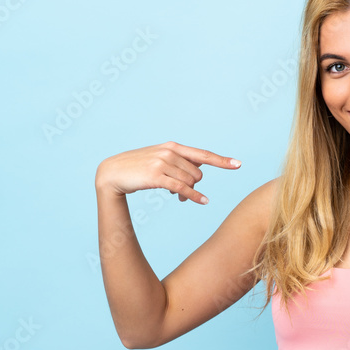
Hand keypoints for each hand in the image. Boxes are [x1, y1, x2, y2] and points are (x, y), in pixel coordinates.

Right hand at [95, 141, 241, 204]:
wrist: (112, 172)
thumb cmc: (138, 169)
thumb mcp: (159, 161)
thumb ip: (179, 165)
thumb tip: (197, 176)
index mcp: (172, 147)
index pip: (202, 155)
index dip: (221, 160)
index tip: (238, 164)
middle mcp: (169, 152)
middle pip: (198, 174)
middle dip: (193, 185)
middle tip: (181, 193)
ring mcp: (162, 163)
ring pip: (191, 182)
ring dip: (188, 193)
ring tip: (176, 197)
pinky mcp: (156, 176)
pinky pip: (182, 189)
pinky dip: (194, 197)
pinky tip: (202, 202)